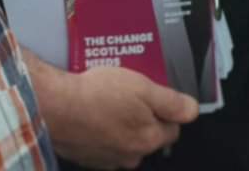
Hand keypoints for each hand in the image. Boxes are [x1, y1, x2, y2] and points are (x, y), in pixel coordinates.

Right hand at [24, 51, 198, 168]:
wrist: (55, 108)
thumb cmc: (99, 94)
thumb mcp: (142, 88)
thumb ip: (171, 102)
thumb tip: (193, 111)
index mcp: (149, 139)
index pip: (173, 128)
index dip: (167, 108)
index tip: (155, 93)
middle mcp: (131, 156)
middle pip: (149, 135)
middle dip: (144, 116)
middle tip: (130, 92)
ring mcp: (108, 160)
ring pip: (125, 140)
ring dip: (122, 123)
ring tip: (109, 98)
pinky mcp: (88, 157)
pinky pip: (104, 142)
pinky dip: (103, 129)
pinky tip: (94, 111)